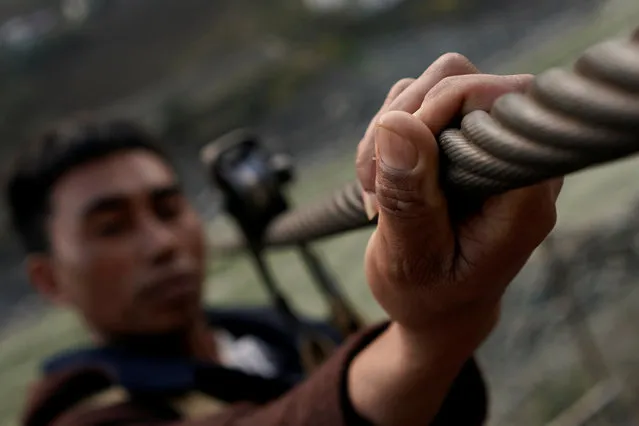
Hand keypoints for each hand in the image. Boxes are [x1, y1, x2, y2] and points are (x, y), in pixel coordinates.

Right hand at [349, 54, 561, 424]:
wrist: (434, 307)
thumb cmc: (429, 295)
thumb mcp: (411, 259)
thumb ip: (409, 198)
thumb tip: (395, 124)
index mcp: (521, 193)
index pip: (498, 101)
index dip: (442, 108)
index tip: (397, 160)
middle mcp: (509, 158)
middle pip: (460, 78)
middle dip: (401, 123)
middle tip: (375, 186)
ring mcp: (483, 145)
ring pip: (432, 84)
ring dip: (385, 131)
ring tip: (375, 192)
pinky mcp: (457, 140)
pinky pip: (415, 102)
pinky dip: (384, 135)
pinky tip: (380, 184)